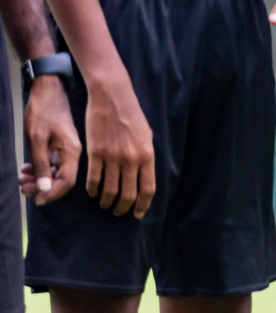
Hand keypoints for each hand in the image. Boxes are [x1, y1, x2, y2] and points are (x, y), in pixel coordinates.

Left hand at [19, 76, 79, 203]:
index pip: (67, 181)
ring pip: (54, 172)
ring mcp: (66, 148)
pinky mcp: (59, 144)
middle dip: (41, 187)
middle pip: (61, 178)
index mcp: (72, 150)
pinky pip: (52, 163)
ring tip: (21, 178)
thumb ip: (42, 164)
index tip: (35, 199)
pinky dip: (39, 168)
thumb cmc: (42, 111)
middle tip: (23, 188)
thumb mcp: (37, 139)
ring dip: (38, 178)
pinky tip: (26, 168)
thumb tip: (44, 188)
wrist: (47, 89)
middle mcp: (72, 151)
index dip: (52, 193)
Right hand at [83, 74, 154, 217]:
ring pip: (109, 190)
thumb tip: (143, 177)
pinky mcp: (95, 154)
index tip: (136, 214)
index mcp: (147, 155)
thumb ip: (145, 157)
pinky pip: (93, 180)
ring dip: (106, 201)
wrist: (112, 97)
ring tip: (104, 203)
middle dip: (122, 208)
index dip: (142, 205)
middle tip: (117, 212)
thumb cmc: (132, 115)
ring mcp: (112, 157)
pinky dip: (92, 190)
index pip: (147, 189)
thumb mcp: (147, 136)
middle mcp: (131, 159)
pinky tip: (91, 192)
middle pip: (128, 195)